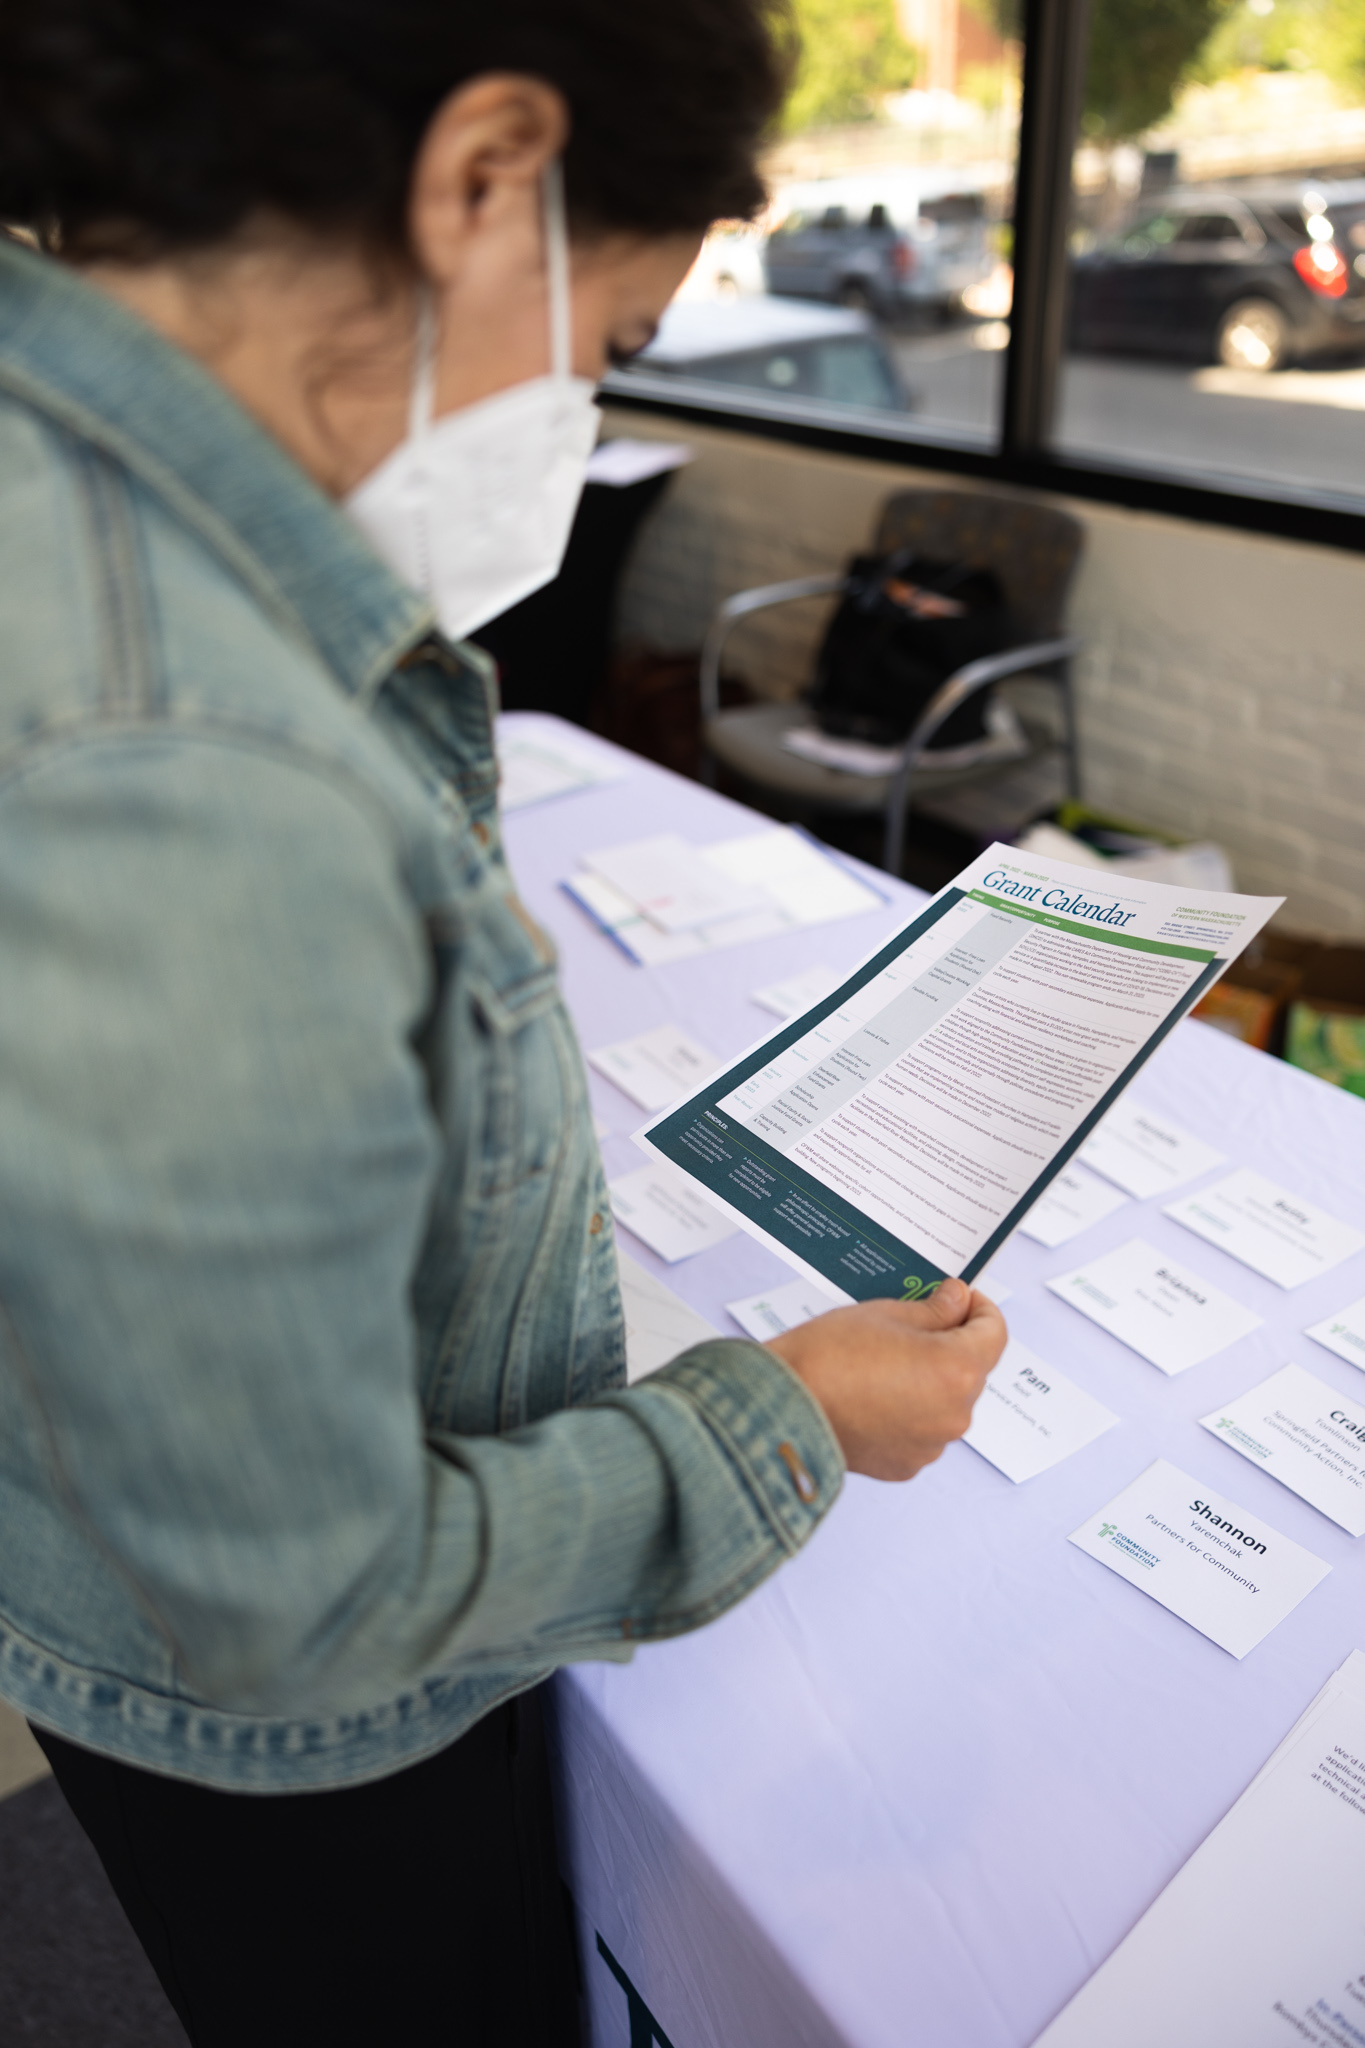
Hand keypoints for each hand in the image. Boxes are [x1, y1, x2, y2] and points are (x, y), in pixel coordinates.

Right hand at [766, 1279, 1006, 1481]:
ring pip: (946, 1403)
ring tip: (884, 1363)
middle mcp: (954, 1415)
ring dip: (929, 1381)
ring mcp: (931, 1445)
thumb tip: (958, 1300)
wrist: (780, 1408)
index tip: (959, 1299)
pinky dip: (909, 1412)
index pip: (994, 1333)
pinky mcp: (906, 1465)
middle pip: (970, 1370)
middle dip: (950, 1345)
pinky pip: (921, 1430)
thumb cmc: (827, 1356)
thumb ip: (934, 1310)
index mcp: (956, 1370)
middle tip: (912, 1326)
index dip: (979, 1309)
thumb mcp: (885, 1314)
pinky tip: (873, 1394)